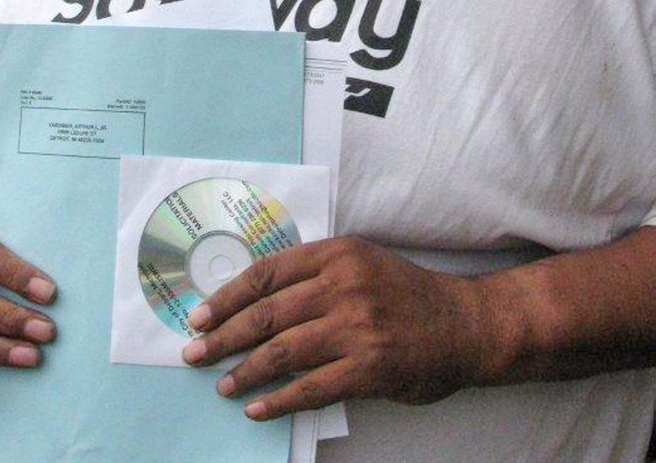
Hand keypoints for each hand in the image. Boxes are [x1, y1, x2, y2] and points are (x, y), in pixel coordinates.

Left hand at [181, 236, 485, 418]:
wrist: (464, 323)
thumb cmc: (405, 293)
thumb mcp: (361, 262)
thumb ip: (315, 273)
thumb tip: (254, 301)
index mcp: (337, 253)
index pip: (267, 272)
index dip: (227, 296)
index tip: (200, 315)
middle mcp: (344, 285)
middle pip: (267, 313)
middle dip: (223, 335)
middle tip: (195, 352)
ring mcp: (357, 327)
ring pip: (283, 351)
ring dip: (245, 370)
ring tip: (223, 384)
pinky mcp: (370, 367)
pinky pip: (312, 387)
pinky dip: (279, 400)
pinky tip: (257, 408)